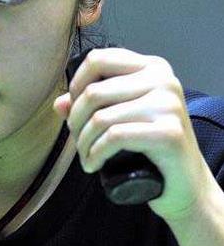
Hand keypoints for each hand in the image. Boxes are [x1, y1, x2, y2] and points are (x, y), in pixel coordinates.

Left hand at [53, 47, 215, 222]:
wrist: (186, 186)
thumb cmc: (150, 149)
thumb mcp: (121, 119)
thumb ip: (91, 106)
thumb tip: (59, 103)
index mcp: (151, 67)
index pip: (98, 59)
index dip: (76, 84)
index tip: (74, 109)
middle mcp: (163, 80)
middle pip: (94, 91)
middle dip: (75, 121)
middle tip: (78, 140)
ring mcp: (168, 105)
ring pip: (101, 117)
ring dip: (83, 142)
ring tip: (85, 155)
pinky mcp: (169, 132)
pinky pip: (115, 137)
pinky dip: (95, 154)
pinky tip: (92, 165)